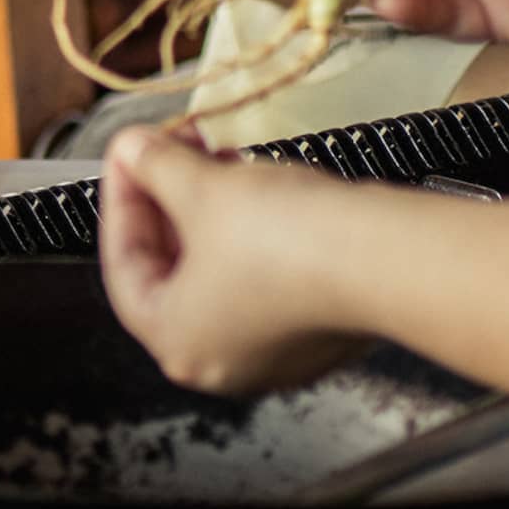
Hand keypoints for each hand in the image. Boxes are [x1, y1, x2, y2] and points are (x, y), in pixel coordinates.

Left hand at [100, 127, 358, 396]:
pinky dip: (254, 232)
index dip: (122, 199)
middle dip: (171, 199)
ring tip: (220, 155)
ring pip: (222, 270)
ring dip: (213, 210)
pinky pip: (267, 275)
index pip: (124, 265)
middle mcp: (221, 361)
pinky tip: (262, 186)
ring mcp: (275, 352)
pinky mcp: (317, 329)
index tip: (130, 154)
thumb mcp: (202, 190)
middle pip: (174, 269)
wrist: (386, 257)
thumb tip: (130, 148)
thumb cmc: (284, 239)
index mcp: (176, 343)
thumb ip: (155, 167)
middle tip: (175, 147)